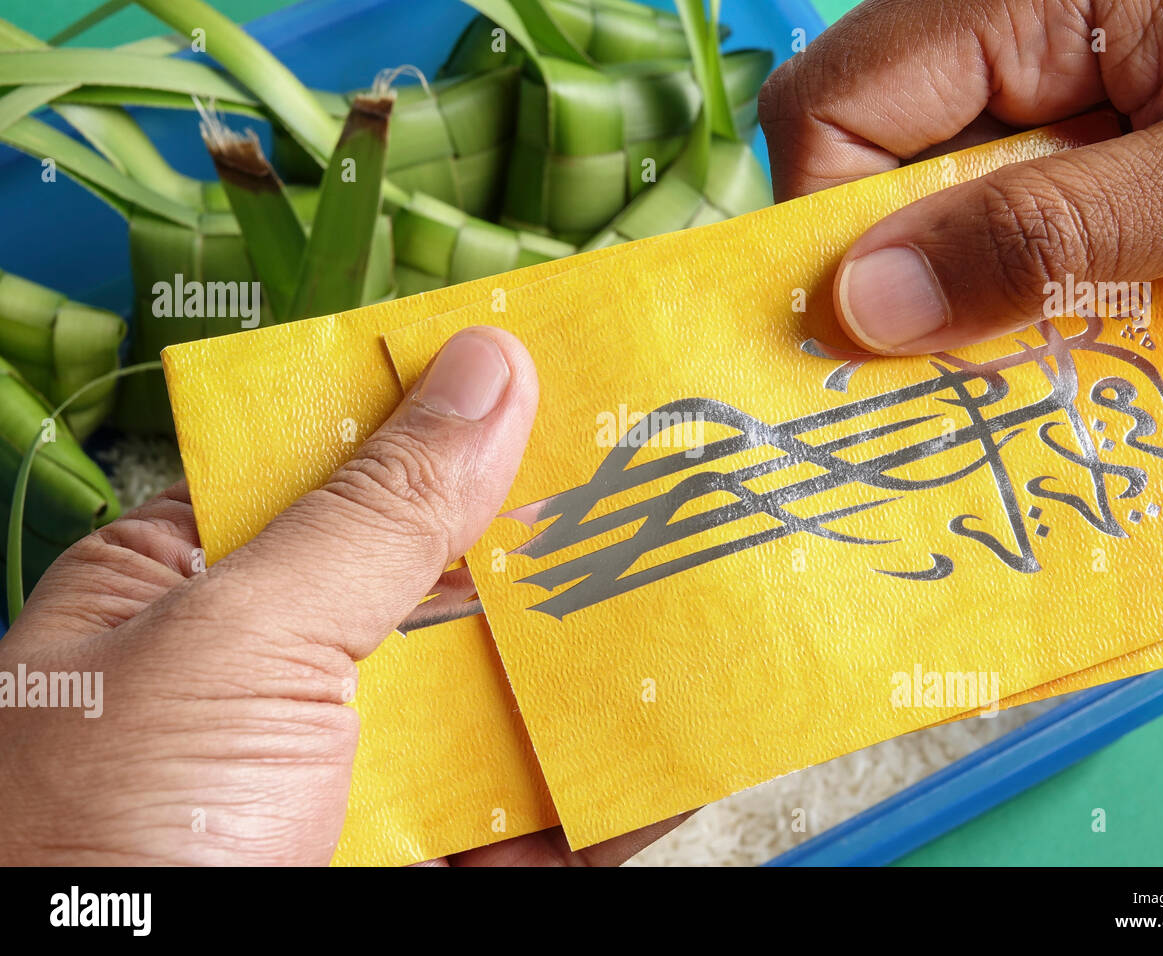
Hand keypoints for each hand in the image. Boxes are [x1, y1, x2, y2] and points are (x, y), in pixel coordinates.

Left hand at [0, 327, 677, 865]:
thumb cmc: (96, 842)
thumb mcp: (238, 640)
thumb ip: (371, 514)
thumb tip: (485, 375)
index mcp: (189, 591)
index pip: (335, 465)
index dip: (445, 418)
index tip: (559, 373)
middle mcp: (273, 682)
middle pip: (437, 587)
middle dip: (546, 546)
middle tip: (660, 483)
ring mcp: (344, 782)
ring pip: (494, 707)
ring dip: (590, 671)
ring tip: (693, 605)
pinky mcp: (407, 868)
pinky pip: (528, 831)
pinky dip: (604, 800)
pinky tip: (671, 757)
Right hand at [760, 0, 1162, 352]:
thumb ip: (1053, 234)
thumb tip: (865, 309)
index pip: (830, 111)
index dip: (830, 234)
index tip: (891, 346)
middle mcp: (1009, 7)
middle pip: (869, 152)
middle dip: (913, 271)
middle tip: (991, 363)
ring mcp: (1052, 49)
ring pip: (938, 180)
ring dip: (984, 278)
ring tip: (1071, 332)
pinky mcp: (1096, 87)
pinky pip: (1013, 183)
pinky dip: (1039, 259)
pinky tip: (1108, 295)